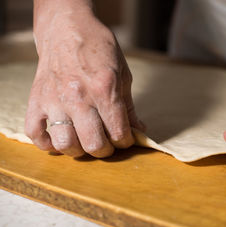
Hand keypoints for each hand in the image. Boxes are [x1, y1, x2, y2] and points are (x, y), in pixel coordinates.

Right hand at [25, 10, 142, 157]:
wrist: (66, 28)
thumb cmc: (98, 49)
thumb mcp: (123, 74)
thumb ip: (129, 106)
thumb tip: (139, 129)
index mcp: (104, 89)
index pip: (119, 133)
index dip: (126, 141)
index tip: (126, 138)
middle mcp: (79, 97)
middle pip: (94, 145)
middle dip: (106, 150)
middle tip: (108, 143)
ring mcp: (55, 100)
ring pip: (65, 144)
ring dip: (79, 150)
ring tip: (85, 142)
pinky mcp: (37, 101)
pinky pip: (36, 134)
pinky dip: (48, 143)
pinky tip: (59, 139)